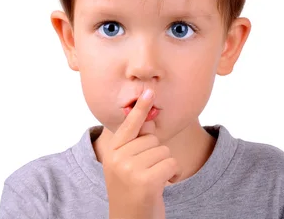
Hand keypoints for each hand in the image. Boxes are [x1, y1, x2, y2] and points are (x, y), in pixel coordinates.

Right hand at [103, 89, 180, 218]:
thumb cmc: (133, 192)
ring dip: (165, 166)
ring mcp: (130, 170)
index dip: (140, 108)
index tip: (149, 91)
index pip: (129, 126)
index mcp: (111, 153)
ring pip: (164, 150)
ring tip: (152, 181)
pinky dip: (172, 173)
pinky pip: (171, 162)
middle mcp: (117, 159)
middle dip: (156, 155)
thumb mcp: (126, 166)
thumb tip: (149, 116)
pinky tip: (162, 185)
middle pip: (152, 139)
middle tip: (146, 174)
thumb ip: (135, 144)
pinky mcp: (146, 181)